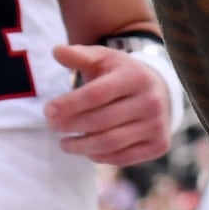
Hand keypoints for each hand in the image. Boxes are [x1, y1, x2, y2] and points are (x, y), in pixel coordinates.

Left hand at [49, 42, 174, 163]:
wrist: (159, 92)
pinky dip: (99, 157)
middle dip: (71, 125)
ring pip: (110, 143)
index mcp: (135, 76)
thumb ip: (79, 55)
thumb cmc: (121, 75)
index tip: (48, 111)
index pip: (96, 94)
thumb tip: (57, 51)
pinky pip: (122, 158)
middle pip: (101, 121)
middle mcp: (151, 101)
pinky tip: (86, 150)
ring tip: (64, 143)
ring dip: (80, 146)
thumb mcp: (103, 59)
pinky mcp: (159, 146)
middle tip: (52, 126)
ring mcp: (157, 125)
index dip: (69, 104)